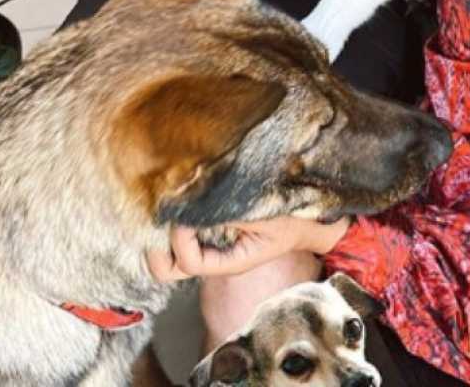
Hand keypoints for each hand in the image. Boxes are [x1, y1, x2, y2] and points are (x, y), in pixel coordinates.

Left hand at [146, 216, 350, 282]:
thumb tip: (195, 204)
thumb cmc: (296, 218)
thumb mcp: (268, 216)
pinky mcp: (211, 231)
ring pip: (169, 253)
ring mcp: (211, 246)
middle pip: (168, 269)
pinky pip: (180, 235)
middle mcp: (215, 258)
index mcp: (231, 262)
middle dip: (156, 247)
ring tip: (166, 207)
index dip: (181, 238)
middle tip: (158, 218)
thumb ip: (232, 214)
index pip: (189, 262)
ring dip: (162, 233)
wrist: (314, 219)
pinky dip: (173, 221)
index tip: (188, 214)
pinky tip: (177, 201)